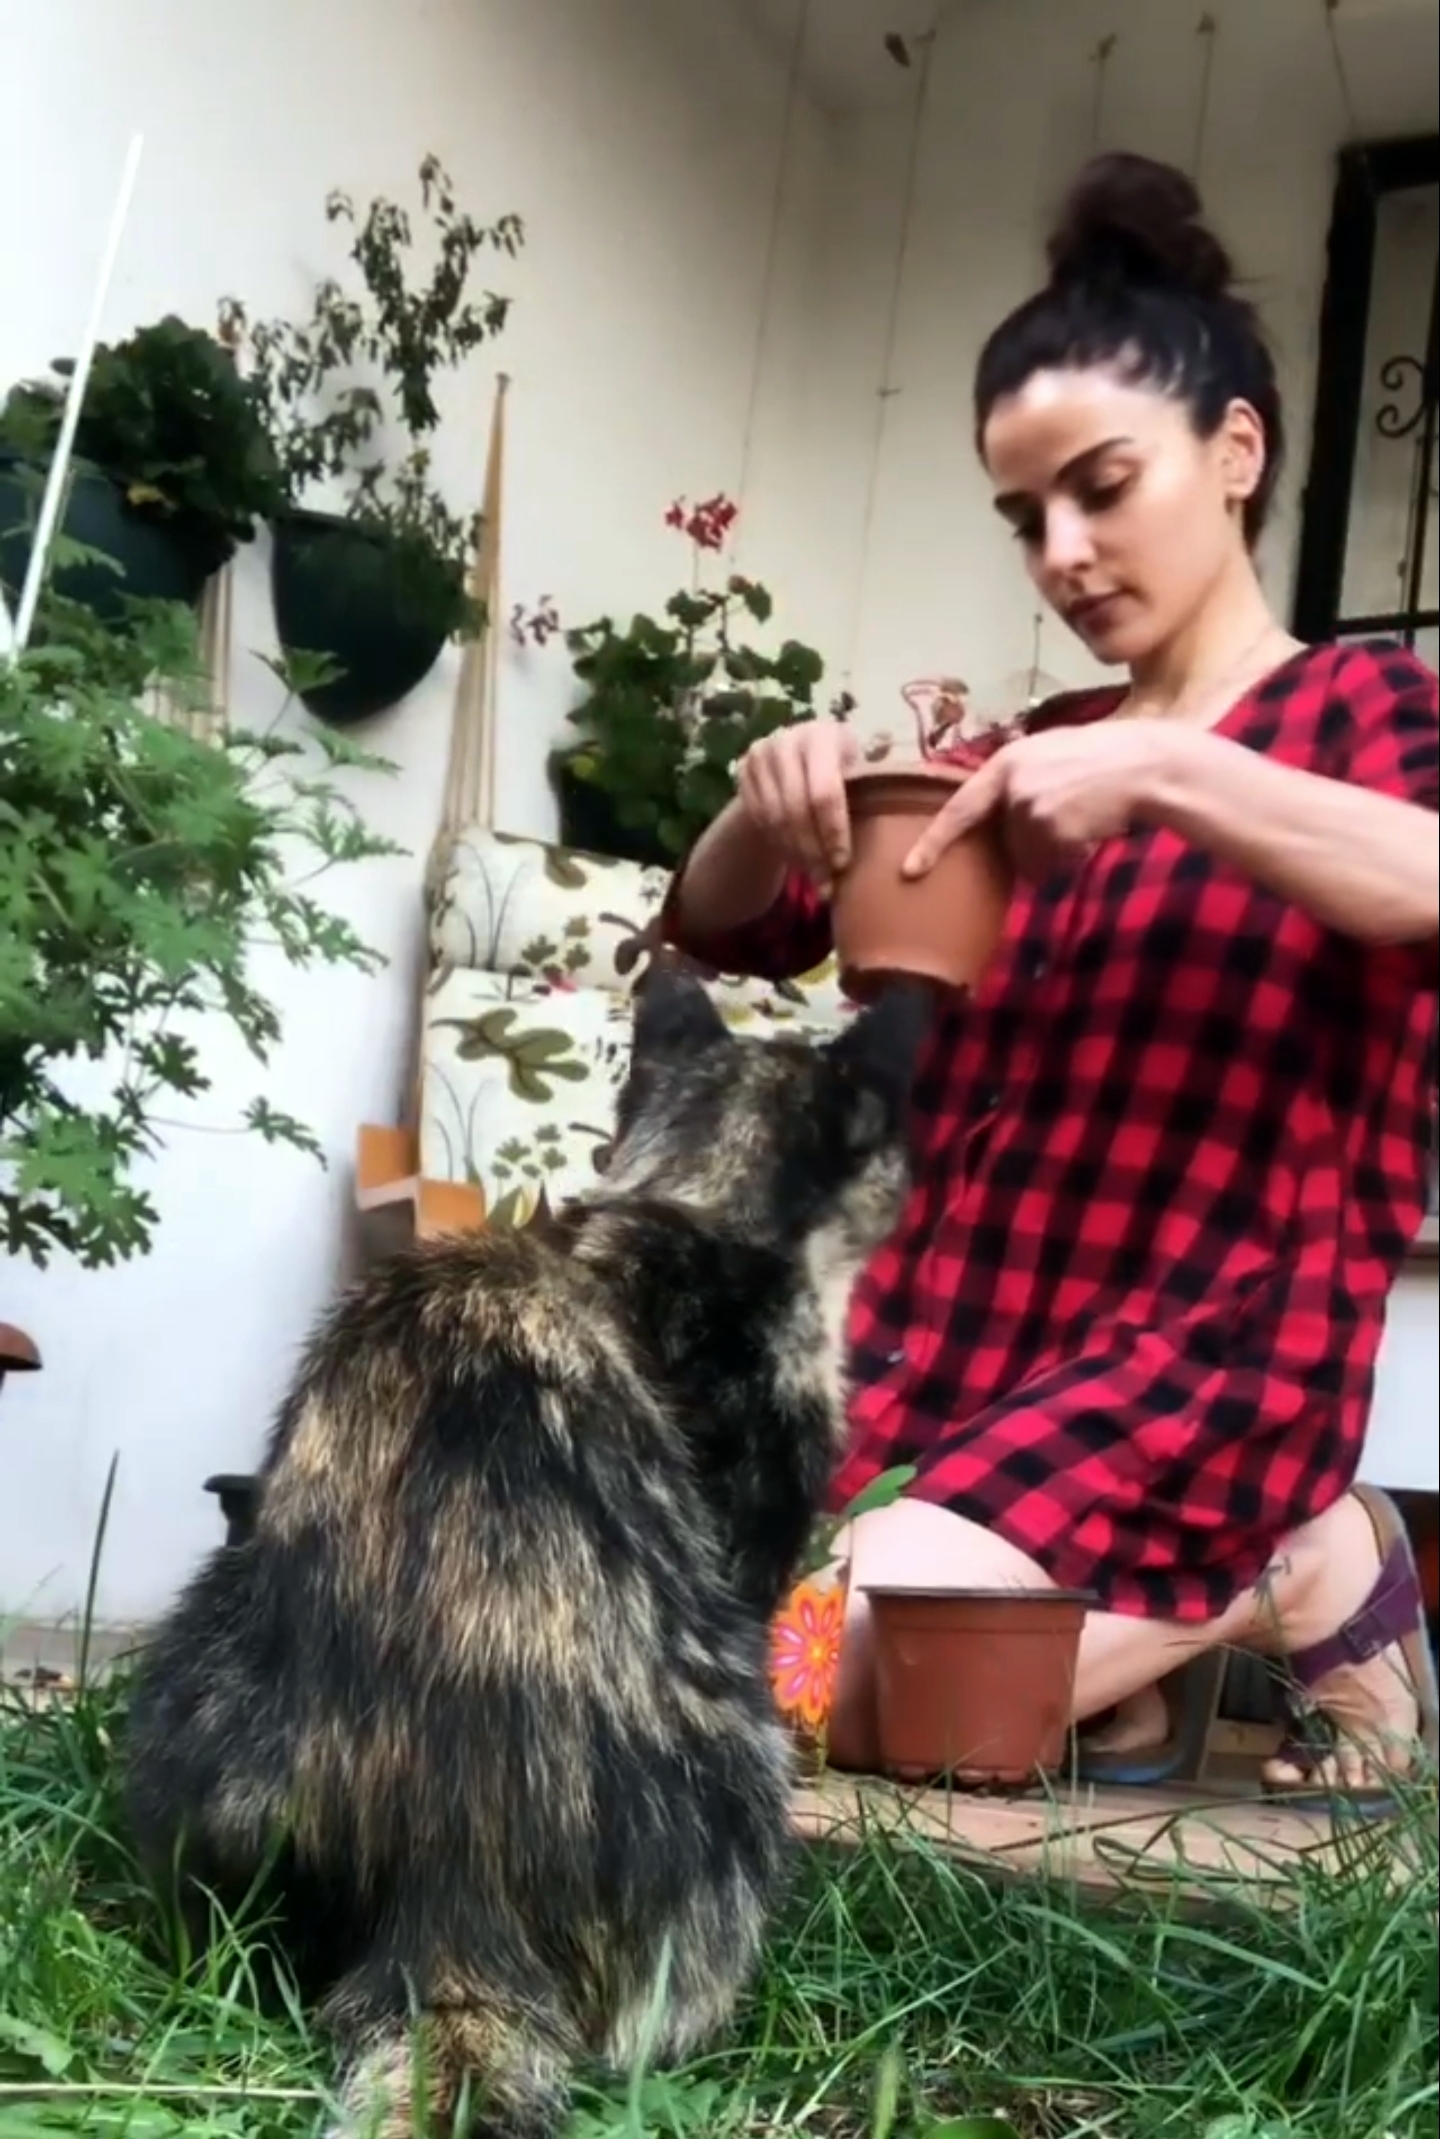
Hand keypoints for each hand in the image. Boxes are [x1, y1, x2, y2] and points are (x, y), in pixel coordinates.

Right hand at [736, 718, 861, 894]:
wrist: (798, 756)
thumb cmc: (844, 767)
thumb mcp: (862, 767)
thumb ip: (876, 786)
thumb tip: (904, 809)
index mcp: (824, 735)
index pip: (824, 793)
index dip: (833, 832)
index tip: (843, 863)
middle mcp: (788, 739)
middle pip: (796, 809)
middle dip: (812, 851)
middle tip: (826, 884)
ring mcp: (761, 754)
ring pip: (775, 819)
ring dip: (795, 854)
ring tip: (815, 879)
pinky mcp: (743, 770)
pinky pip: (760, 820)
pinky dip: (779, 846)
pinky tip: (797, 861)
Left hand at [901, 718, 1188, 881]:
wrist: (1147, 763)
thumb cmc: (1109, 760)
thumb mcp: (1054, 757)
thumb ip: (1022, 783)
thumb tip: (1008, 826)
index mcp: (1007, 762)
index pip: (960, 808)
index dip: (933, 842)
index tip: (909, 870)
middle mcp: (1011, 784)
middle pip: (1009, 842)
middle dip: (1038, 843)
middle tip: (1076, 816)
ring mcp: (1028, 806)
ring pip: (1033, 856)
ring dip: (1060, 850)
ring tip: (1090, 818)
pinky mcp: (1050, 827)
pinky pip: (1056, 862)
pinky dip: (1075, 856)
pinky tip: (1096, 828)